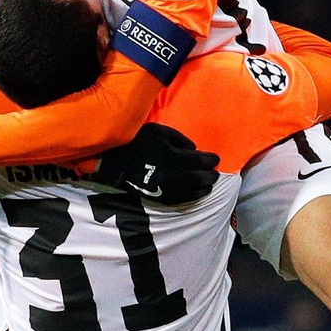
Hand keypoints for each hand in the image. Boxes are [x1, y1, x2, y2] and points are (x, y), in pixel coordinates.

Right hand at [94, 123, 219, 204]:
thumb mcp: (158, 131)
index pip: (199, 161)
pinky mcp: (160, 197)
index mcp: (174, 157)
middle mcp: (173, 175)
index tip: (216, 159)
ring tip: (210, 184)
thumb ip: (179, 138)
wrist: (115, 163)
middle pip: (199, 178)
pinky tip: (198, 193)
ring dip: (204, 188)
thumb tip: (193, 149)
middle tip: (215, 174)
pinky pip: (181, 199)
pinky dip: (193, 196)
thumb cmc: (138, 142)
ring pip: (192, 191)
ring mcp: (167, 188)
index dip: (210, 160)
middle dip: (210, 176)